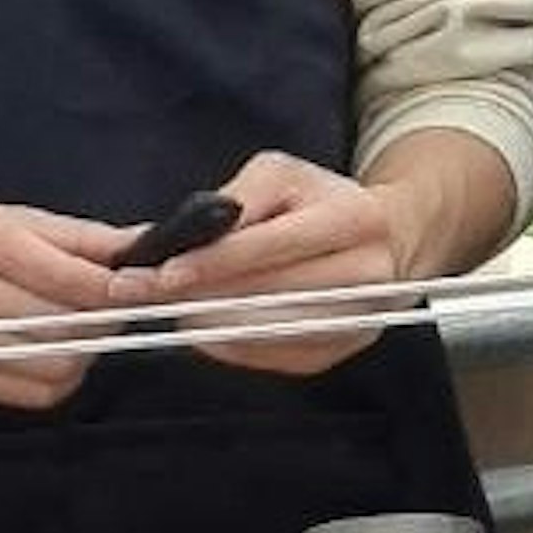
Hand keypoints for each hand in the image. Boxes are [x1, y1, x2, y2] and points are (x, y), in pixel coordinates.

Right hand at [0, 197, 127, 408]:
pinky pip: (22, 395)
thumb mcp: (6, 215)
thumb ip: (78, 236)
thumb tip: (146, 246)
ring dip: (81, 355)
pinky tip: (50, 357)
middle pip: (61, 328)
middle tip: (111, 311)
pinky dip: (53, 381)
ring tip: (79, 332)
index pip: (68, 278)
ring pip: (46, 368)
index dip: (118, 291)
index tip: (142, 288)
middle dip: (102, 323)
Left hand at [148, 152, 406, 375]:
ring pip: (272, 331)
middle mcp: (370, 272)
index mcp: (356, 218)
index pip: (272, 246)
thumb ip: (238, 198)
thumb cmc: (321, 203)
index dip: (214, 263)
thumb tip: (189, 240)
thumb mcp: (282, 175)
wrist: (386, 237)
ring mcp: (363, 315)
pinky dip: (236, 348)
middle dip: (201, 296)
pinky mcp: (349, 346)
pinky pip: (281, 358)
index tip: (163, 275)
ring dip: (213, 325)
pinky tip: (211, 328)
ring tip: (177, 309)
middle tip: (146, 296)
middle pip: (270, 294)